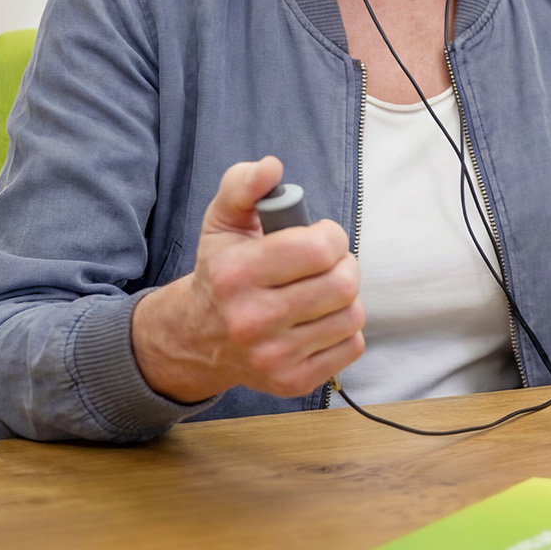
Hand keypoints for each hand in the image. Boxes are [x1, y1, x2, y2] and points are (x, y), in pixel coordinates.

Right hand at [130, 157, 363, 402]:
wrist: (198, 338)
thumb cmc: (221, 271)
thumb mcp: (223, 221)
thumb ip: (244, 185)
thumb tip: (271, 167)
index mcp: (235, 275)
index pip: (319, 249)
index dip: (331, 236)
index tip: (319, 237)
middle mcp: (251, 321)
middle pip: (343, 284)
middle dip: (343, 265)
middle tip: (325, 265)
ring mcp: (272, 357)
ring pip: (352, 315)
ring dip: (345, 298)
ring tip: (321, 292)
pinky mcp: (291, 382)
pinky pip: (352, 346)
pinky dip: (344, 330)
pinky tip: (318, 321)